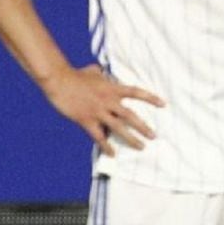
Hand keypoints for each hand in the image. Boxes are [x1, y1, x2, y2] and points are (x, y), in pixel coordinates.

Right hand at [42, 64, 163, 155]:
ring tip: (141, 147)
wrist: (59, 81)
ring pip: (119, 128)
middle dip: (143, 127)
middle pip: (131, 116)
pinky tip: (113, 153)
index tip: (163, 104)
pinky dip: (106, 146)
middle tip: (154, 136)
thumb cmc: (76, 75)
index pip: (136, 93)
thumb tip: (101, 70)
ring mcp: (98, 112)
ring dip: (131, 139)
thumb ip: (101, 74)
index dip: (151, 98)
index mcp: (113, 88)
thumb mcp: (93, 71)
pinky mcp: (86, 120)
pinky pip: (99, 136)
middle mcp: (109, 101)